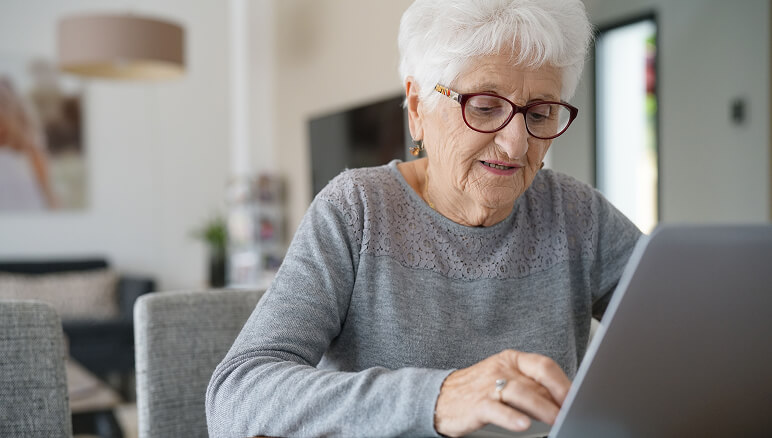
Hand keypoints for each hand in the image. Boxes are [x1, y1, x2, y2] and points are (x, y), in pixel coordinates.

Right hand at [434, 349, 571, 436]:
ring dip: (542, 407)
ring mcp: (488, 386)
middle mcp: (501, 369)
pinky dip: (511, 417)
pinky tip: (523, 425)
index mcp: (511, 360)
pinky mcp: (476, 404)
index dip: (563, 382)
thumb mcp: (506, 380)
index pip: (543, 365)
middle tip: (573, 411)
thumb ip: (532, 387)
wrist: (439, 397)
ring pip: (520, 393)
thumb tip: (564, 400)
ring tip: (557, 420)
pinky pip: (496, 409)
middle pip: (536, 381)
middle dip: (558, 398)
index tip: (580, 397)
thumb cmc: (478, 390)